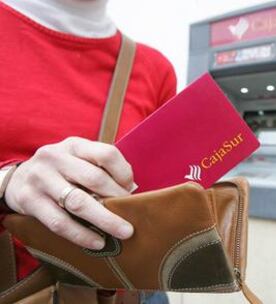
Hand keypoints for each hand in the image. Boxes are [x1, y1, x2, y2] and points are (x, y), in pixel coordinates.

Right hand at [4, 137, 135, 249]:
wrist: (17, 179)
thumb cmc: (60, 171)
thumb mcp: (78, 159)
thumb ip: (100, 169)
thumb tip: (130, 190)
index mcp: (74, 145)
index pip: (106, 154)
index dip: (124, 173)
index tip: (131, 190)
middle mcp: (56, 157)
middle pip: (95, 179)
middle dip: (117, 199)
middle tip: (132, 216)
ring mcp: (40, 178)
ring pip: (78, 202)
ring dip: (105, 220)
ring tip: (123, 232)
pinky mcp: (29, 201)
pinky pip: (60, 222)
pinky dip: (82, 235)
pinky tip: (97, 242)